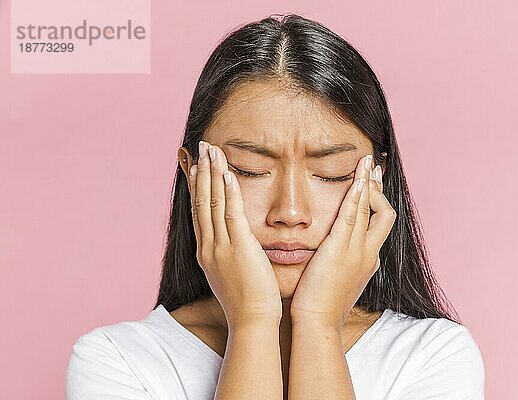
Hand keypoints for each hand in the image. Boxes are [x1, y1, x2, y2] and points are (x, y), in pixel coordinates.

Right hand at [187, 141, 281, 329]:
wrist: (251, 321)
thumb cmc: (246, 301)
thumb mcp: (230, 274)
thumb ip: (228, 255)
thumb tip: (231, 244)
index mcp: (206, 252)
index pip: (198, 212)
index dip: (197, 186)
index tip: (197, 166)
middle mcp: (209, 246)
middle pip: (201, 201)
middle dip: (202, 172)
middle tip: (202, 147)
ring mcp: (221, 247)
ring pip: (213, 203)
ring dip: (213, 174)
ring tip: (212, 150)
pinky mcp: (239, 248)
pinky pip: (231, 214)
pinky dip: (228, 192)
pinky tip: (228, 173)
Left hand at [289, 154, 395, 329]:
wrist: (319, 323)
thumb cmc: (323, 306)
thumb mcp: (340, 281)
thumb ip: (342, 265)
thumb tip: (336, 256)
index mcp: (368, 260)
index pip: (380, 225)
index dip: (379, 203)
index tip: (373, 186)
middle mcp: (368, 253)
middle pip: (385, 214)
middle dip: (380, 189)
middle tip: (374, 168)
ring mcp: (357, 251)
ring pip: (371, 210)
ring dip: (369, 183)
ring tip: (367, 162)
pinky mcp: (341, 249)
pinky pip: (353, 216)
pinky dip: (357, 195)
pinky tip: (357, 179)